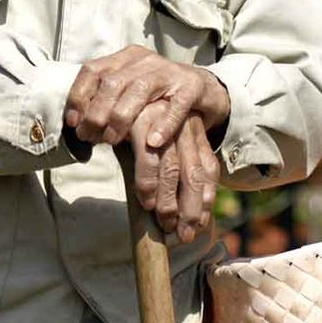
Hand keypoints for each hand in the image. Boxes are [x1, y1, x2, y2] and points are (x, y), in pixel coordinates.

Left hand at [64, 45, 229, 148]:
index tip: (73, 122)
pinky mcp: (192, 87)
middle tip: (89, 138)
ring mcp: (169, 71)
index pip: (93, 70)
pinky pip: (176, 105)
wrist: (204, 90)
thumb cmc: (157, 97)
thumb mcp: (128, 92)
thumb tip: (77, 124)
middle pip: (113, 82)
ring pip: (139, 90)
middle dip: (96, 112)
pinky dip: (163, 123)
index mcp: (124, 58)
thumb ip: (106, 101)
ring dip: (121, 119)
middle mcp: (144, 60)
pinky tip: (151, 142)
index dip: (78, 95)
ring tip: (112, 141)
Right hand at [127, 105, 219, 241]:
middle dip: (191, 207)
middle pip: (194, 172)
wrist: (114, 87)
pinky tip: (146, 200)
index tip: (199, 225)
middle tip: (184, 235)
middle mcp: (183, 125)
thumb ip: (166, 168)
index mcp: (193, 130)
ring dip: (169, 200)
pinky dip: (148, 182)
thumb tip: (173, 208)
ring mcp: (164, 122)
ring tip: (164, 222)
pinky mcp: (141, 121)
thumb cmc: (133, 122)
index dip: (205, 198)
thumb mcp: (157, 144)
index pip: (207, 168)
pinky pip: (148, 158)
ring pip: (173, 168)